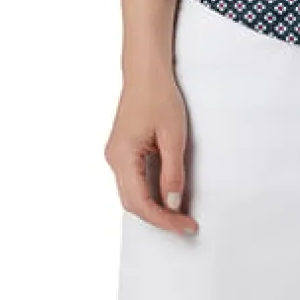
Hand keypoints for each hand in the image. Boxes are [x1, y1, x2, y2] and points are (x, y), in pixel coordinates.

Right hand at [104, 70, 199, 235]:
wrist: (146, 73)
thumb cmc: (158, 96)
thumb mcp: (173, 136)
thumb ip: (172, 173)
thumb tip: (172, 204)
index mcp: (122, 156)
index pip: (140, 202)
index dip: (163, 219)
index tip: (185, 226)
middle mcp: (113, 159)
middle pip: (133, 203)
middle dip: (159, 217)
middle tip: (185, 224)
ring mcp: (116, 156)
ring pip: (132, 194)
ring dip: (154, 207)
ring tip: (179, 213)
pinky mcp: (122, 152)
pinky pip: (133, 181)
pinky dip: (149, 193)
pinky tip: (166, 195)